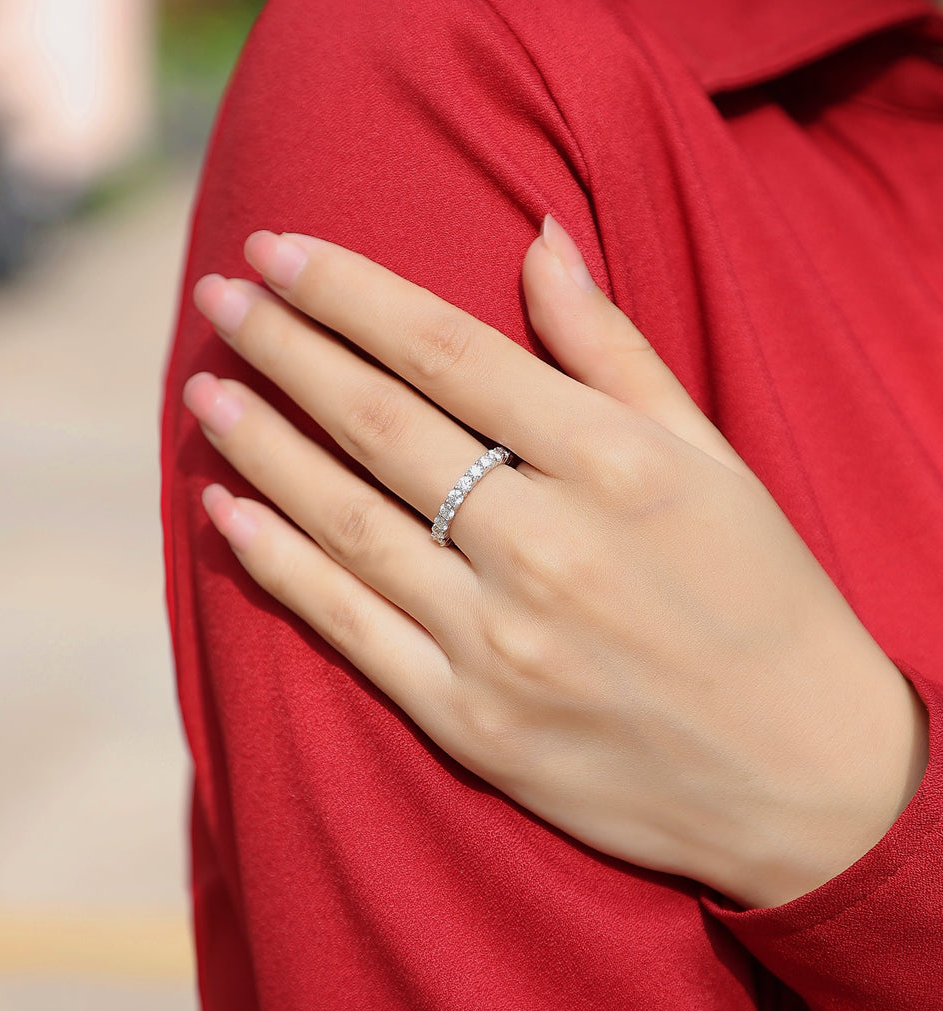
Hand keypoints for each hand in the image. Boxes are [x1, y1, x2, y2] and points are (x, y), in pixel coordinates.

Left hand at [184, 216, 927, 908]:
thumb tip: (536, 234)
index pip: (447, 351)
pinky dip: (281, 569)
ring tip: (206, 392)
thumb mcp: (710, 457)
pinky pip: (353, 631)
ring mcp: (502, 642)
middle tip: (217, 299)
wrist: (805, 776)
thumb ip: (612, 347)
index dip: (348, 293)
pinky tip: (225, 515)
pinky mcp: (472, 723)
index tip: (276, 251)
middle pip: (382, 425)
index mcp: (615, 465)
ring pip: (348, 521)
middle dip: (286, 349)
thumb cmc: (763, 596)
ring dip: (263, 449)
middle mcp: (548, 546)